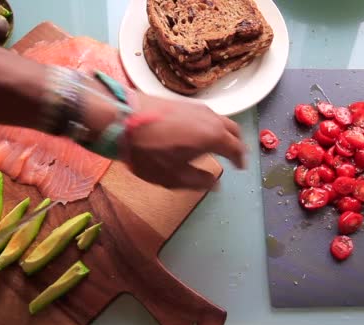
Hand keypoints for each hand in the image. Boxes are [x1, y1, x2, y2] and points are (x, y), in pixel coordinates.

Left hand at [122, 93, 245, 189]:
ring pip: (220, 120)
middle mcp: (210, 118)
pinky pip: (207, 115)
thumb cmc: (149, 152)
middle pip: (233, 130)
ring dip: (224, 133)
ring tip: (218, 144)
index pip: (237, 148)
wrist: (122, 118)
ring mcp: (197, 107)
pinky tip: (199, 133)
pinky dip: (211, 125)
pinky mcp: (183, 102)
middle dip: (237, 144)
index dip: (241, 160)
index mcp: (213, 137)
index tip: (241, 167)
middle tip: (235, 155)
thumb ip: (199, 181)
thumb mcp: (173, 176)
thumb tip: (216, 183)